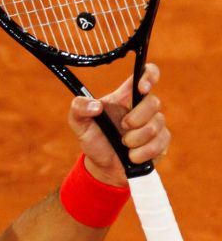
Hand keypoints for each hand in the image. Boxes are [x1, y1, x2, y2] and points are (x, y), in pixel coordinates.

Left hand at [67, 63, 169, 186]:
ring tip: (124, 144)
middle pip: (154, 102)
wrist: (103, 167)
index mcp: (126, 96)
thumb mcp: (79, 123)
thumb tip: (96, 106)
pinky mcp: (161, 142)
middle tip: (123, 127)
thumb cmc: (94, 139)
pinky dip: (142, 152)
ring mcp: (155, 124)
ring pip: (156, 125)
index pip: (146, 73)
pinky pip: (160, 143)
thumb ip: (79, 108)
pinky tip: (132, 156)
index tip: (142, 88)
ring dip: (136, 139)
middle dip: (136, 118)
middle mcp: (143, 107)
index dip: (149, 75)